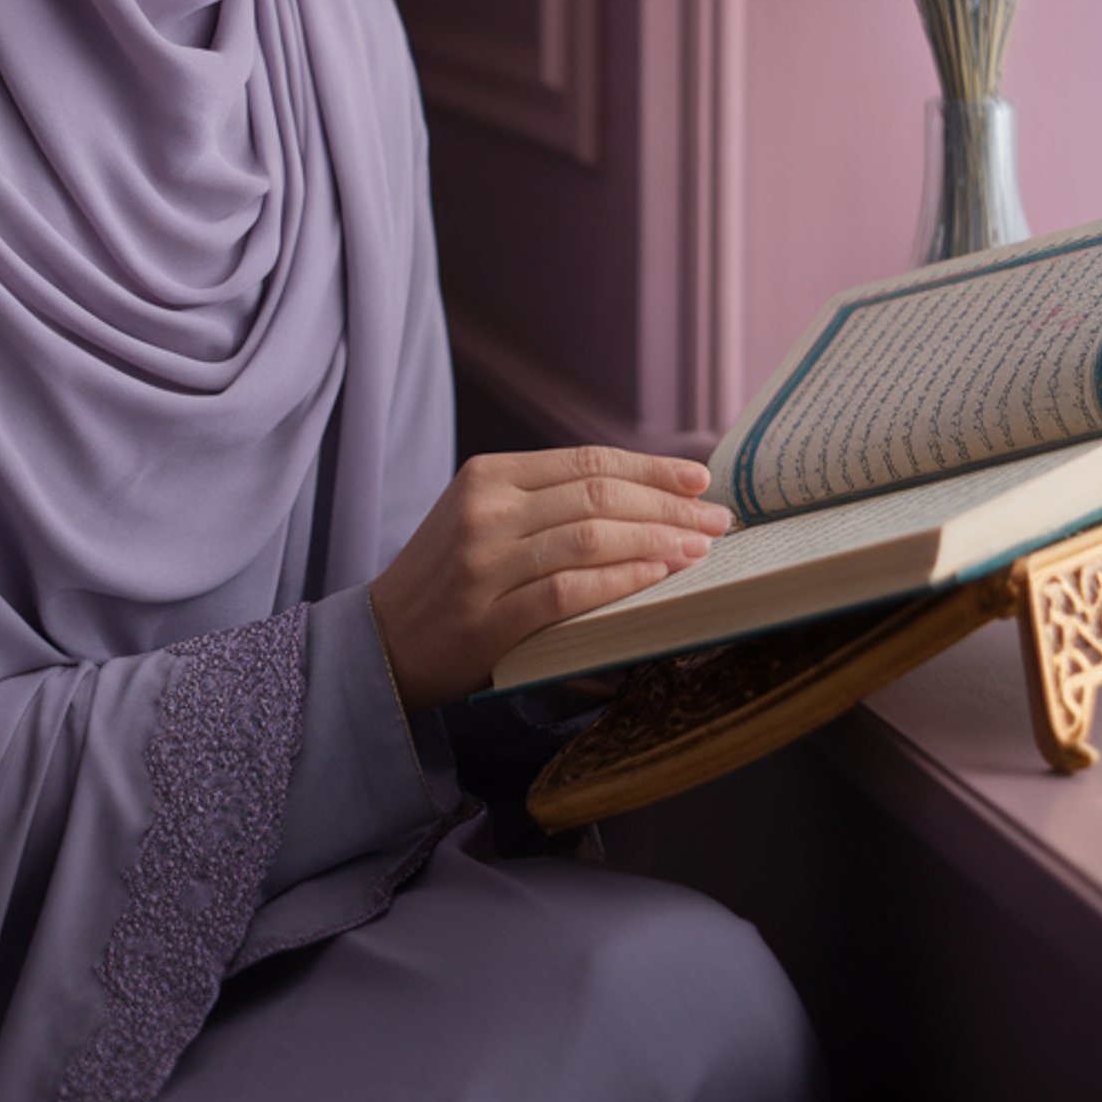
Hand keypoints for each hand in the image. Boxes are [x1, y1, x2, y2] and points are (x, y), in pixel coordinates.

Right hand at [367, 447, 733, 710]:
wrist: (383, 641)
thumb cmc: (449, 578)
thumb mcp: (484, 517)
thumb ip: (548, 503)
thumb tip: (645, 499)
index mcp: (488, 475)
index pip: (588, 460)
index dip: (651, 468)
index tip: (699, 479)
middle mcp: (485, 510)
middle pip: (598, 494)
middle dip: (668, 505)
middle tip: (719, 519)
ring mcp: (484, 563)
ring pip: (590, 537)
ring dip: (657, 540)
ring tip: (700, 548)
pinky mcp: (488, 617)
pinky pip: (569, 591)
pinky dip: (621, 580)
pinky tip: (657, 576)